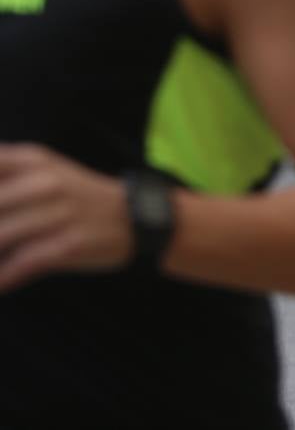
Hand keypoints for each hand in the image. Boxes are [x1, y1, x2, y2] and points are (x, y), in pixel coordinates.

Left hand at [0, 144, 132, 292]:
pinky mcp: (69, 244)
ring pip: (0, 237)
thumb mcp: (42, 170)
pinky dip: (5, 276)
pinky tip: (0, 281)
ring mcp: (58, 213)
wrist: (134, 216)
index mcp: (32, 159)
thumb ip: (3, 174)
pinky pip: (24, 263)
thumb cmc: (76, 195)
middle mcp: (45, 182)